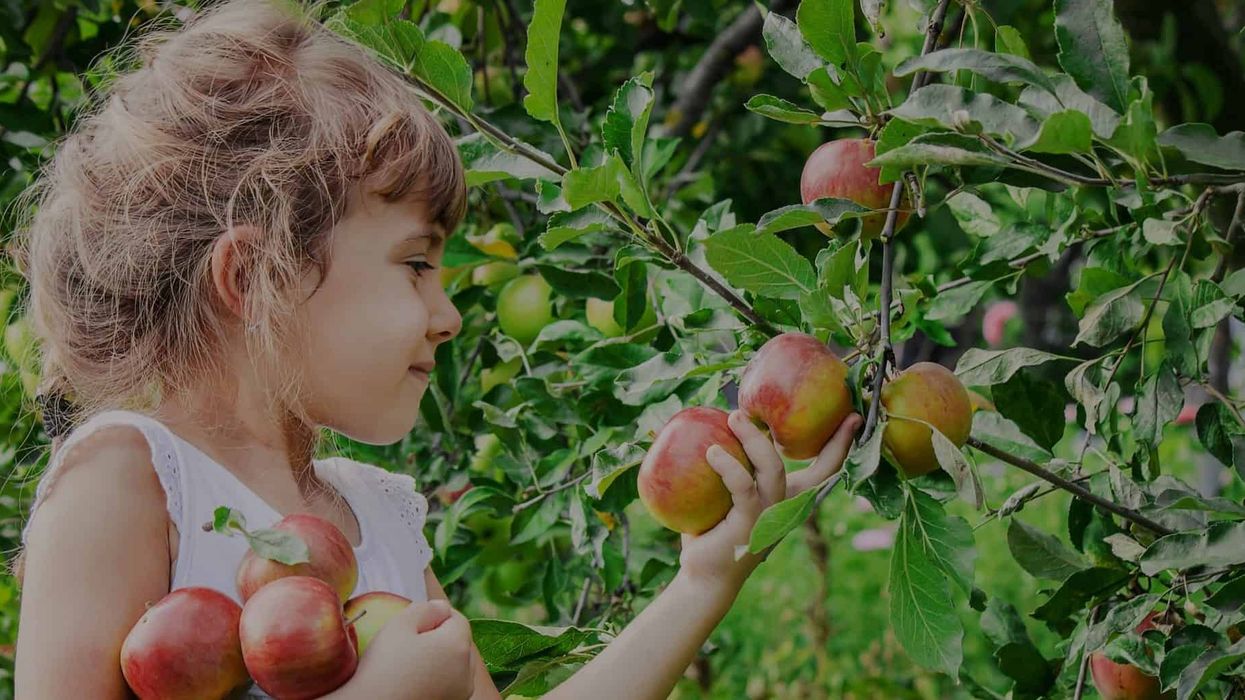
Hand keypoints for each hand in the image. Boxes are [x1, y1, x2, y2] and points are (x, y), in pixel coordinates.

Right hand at [346, 599, 476, 699]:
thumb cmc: (383, 666)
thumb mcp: (398, 626)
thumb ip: (425, 609)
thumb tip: (442, 607)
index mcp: (458, 646)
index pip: (457, 618)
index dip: (435, 616)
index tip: (412, 626)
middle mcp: (467, 672)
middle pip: (459, 642)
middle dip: (440, 637)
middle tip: (410, 644)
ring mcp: (461, 693)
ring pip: (457, 665)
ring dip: (441, 659)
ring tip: (412, 665)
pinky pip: (450, 685)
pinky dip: (438, 680)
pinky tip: (415, 682)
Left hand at [678, 410, 862, 594]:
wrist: (704, 574)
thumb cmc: (714, 529)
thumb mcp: (728, 492)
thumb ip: (735, 464)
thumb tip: (721, 420)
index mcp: (789, 498)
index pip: (825, 468)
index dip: (842, 444)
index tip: (854, 416)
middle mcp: (786, 506)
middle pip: (813, 466)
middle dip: (817, 435)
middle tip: (803, 404)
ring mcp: (770, 515)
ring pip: (772, 468)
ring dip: (754, 439)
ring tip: (734, 417)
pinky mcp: (748, 522)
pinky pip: (742, 485)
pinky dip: (728, 465)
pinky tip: (711, 452)